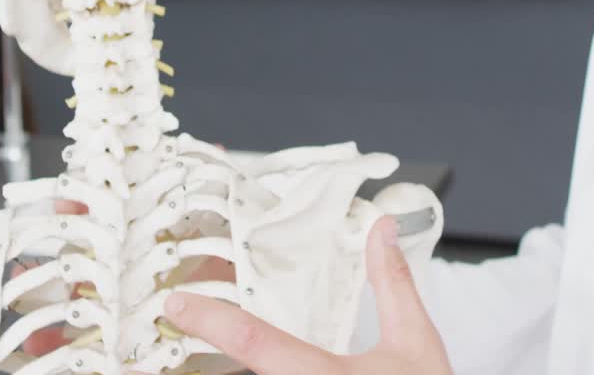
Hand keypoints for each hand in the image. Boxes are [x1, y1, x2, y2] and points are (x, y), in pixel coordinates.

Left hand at [158, 217, 452, 374]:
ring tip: (193, 355)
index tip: (176, 303)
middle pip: (241, 373)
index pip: (253, 341)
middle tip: (176, 329)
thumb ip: (394, 285)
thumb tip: (382, 232)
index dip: (209, 319)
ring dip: (231, 370)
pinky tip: (245, 367)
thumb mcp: (416, 344)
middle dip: (211, 352)